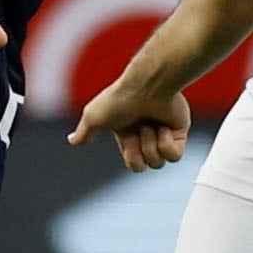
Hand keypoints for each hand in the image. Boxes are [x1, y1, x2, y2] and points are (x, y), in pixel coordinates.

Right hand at [71, 70, 189, 170]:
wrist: (146, 86)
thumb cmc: (119, 99)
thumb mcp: (93, 116)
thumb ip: (84, 131)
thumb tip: (72, 140)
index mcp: (128, 135)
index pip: (133, 164)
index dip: (131, 153)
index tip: (129, 134)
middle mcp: (146, 136)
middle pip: (147, 166)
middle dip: (142, 149)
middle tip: (142, 127)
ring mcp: (164, 134)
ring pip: (161, 162)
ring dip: (153, 143)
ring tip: (153, 123)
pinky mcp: (180, 131)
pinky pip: (176, 156)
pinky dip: (168, 144)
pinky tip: (165, 128)